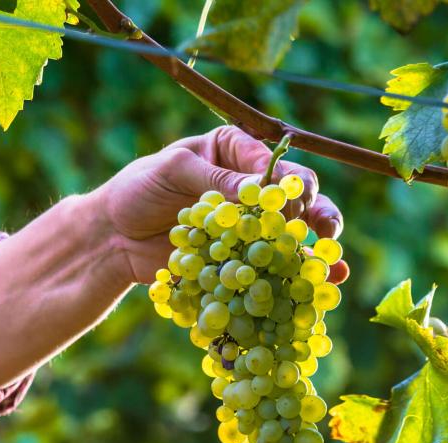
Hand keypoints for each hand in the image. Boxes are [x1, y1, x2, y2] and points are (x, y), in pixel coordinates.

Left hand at [84, 125, 347, 286]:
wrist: (111, 234)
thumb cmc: (138, 188)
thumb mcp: (173, 171)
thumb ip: (216, 179)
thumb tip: (262, 189)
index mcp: (236, 151)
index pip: (275, 165)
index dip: (290, 184)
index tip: (294, 201)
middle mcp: (250, 186)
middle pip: (295, 200)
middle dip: (314, 215)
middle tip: (325, 230)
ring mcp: (248, 227)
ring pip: (292, 236)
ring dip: (315, 250)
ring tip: (335, 264)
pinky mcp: (239, 259)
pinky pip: (271, 266)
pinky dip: (294, 278)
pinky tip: (320, 286)